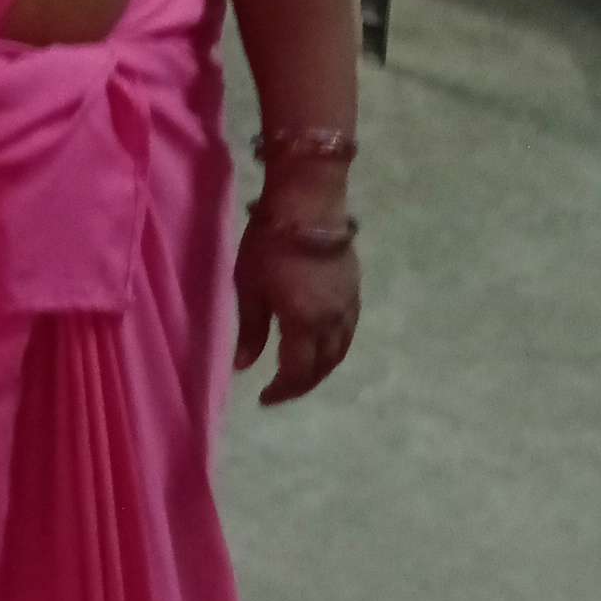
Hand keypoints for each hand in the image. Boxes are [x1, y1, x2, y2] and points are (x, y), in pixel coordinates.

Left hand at [233, 183, 360, 407]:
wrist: (308, 202)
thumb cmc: (270, 243)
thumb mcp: (250, 287)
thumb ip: (251, 330)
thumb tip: (246, 366)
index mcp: (304, 323)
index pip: (297, 372)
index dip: (282, 390)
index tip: (264, 398)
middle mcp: (332, 321)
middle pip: (323, 366)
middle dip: (302, 384)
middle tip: (281, 389)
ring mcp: (348, 305)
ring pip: (340, 351)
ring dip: (321, 368)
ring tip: (301, 372)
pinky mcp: (355, 290)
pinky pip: (348, 331)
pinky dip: (334, 347)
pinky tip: (321, 343)